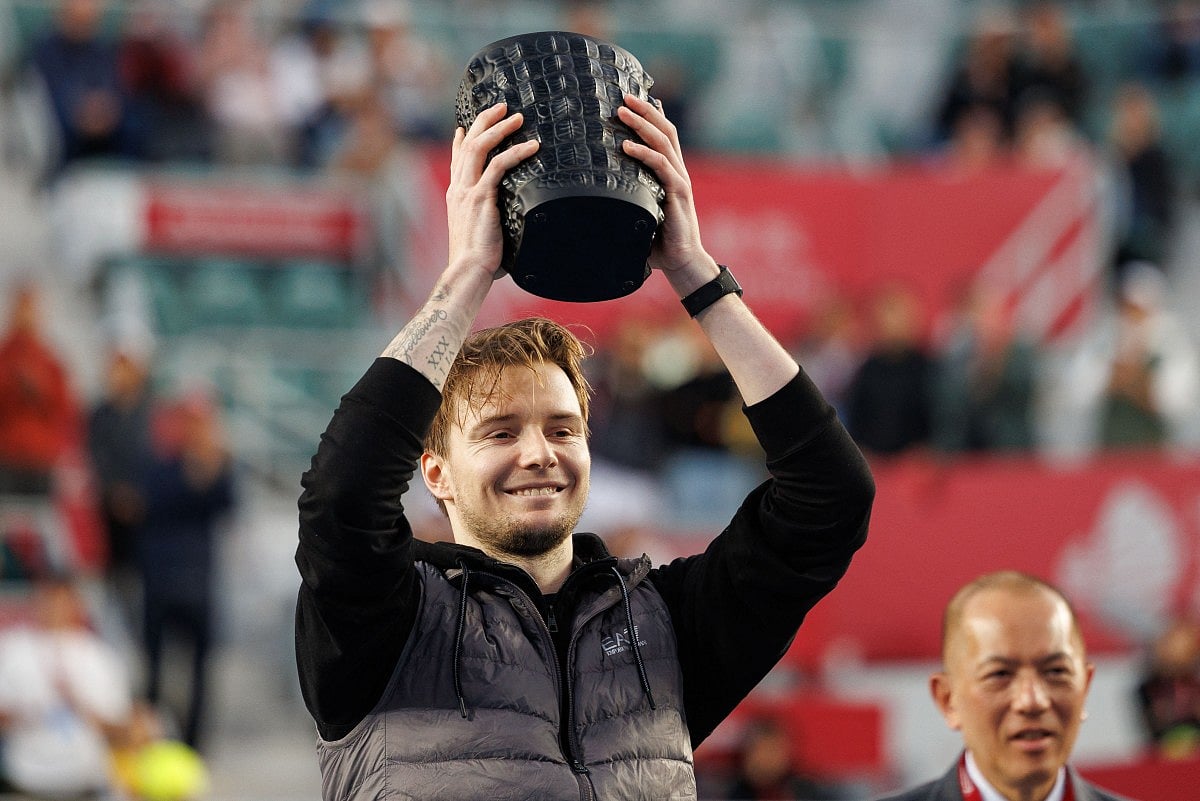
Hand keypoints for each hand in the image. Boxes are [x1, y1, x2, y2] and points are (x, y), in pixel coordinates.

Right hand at [445, 102, 538, 279]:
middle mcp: (458, 188)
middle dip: (484, 120)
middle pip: (468, 143)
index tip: (465, 126)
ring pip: (479, 147)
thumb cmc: (478, 260)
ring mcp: (467, 191)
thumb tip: (507, 221)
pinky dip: (516, 152)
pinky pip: (499, 166)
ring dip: (499, 128)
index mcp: (455, 196)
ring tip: (517, 117)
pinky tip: (532, 146)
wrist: (468, 270)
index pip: (456, 159)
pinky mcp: (481, 198)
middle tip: (503, 106)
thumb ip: (488, 218)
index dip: (461, 139)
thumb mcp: (480, 231)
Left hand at [617, 94, 715, 284]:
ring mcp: (679, 180)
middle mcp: (677, 171)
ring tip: (622, 111)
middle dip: (644, 110)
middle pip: (664, 130)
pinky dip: (644, 153)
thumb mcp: (637, 213)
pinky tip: (626, 146)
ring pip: (663, 141)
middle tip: (623, 95)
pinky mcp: (678, 193)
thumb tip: (590, 195)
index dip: (650, 115)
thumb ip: (624, 198)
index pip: (662, 136)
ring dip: (642, 123)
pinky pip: (661, 166)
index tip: (630, 99)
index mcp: (669, 173)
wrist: (681, 262)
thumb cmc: (657, 241)